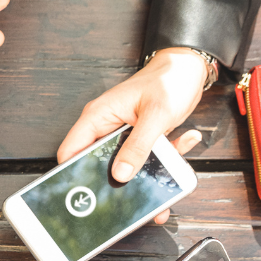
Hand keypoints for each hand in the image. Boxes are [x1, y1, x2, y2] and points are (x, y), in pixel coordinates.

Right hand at [58, 46, 208, 192]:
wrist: (189, 68)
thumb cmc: (169, 79)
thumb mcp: (155, 115)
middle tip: (132, 192)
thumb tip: (121, 174)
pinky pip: (146, 158)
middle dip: (116, 180)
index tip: (84, 192)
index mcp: (98, 117)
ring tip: (166, 173)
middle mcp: (107, 127)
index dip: (72, 173)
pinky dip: (165, 160)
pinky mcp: (140, 139)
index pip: (71, 150)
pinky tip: (182, 143)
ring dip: (147, 172)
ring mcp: (124, 135)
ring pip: (125, 165)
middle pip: (98, 163)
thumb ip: (138, 146)